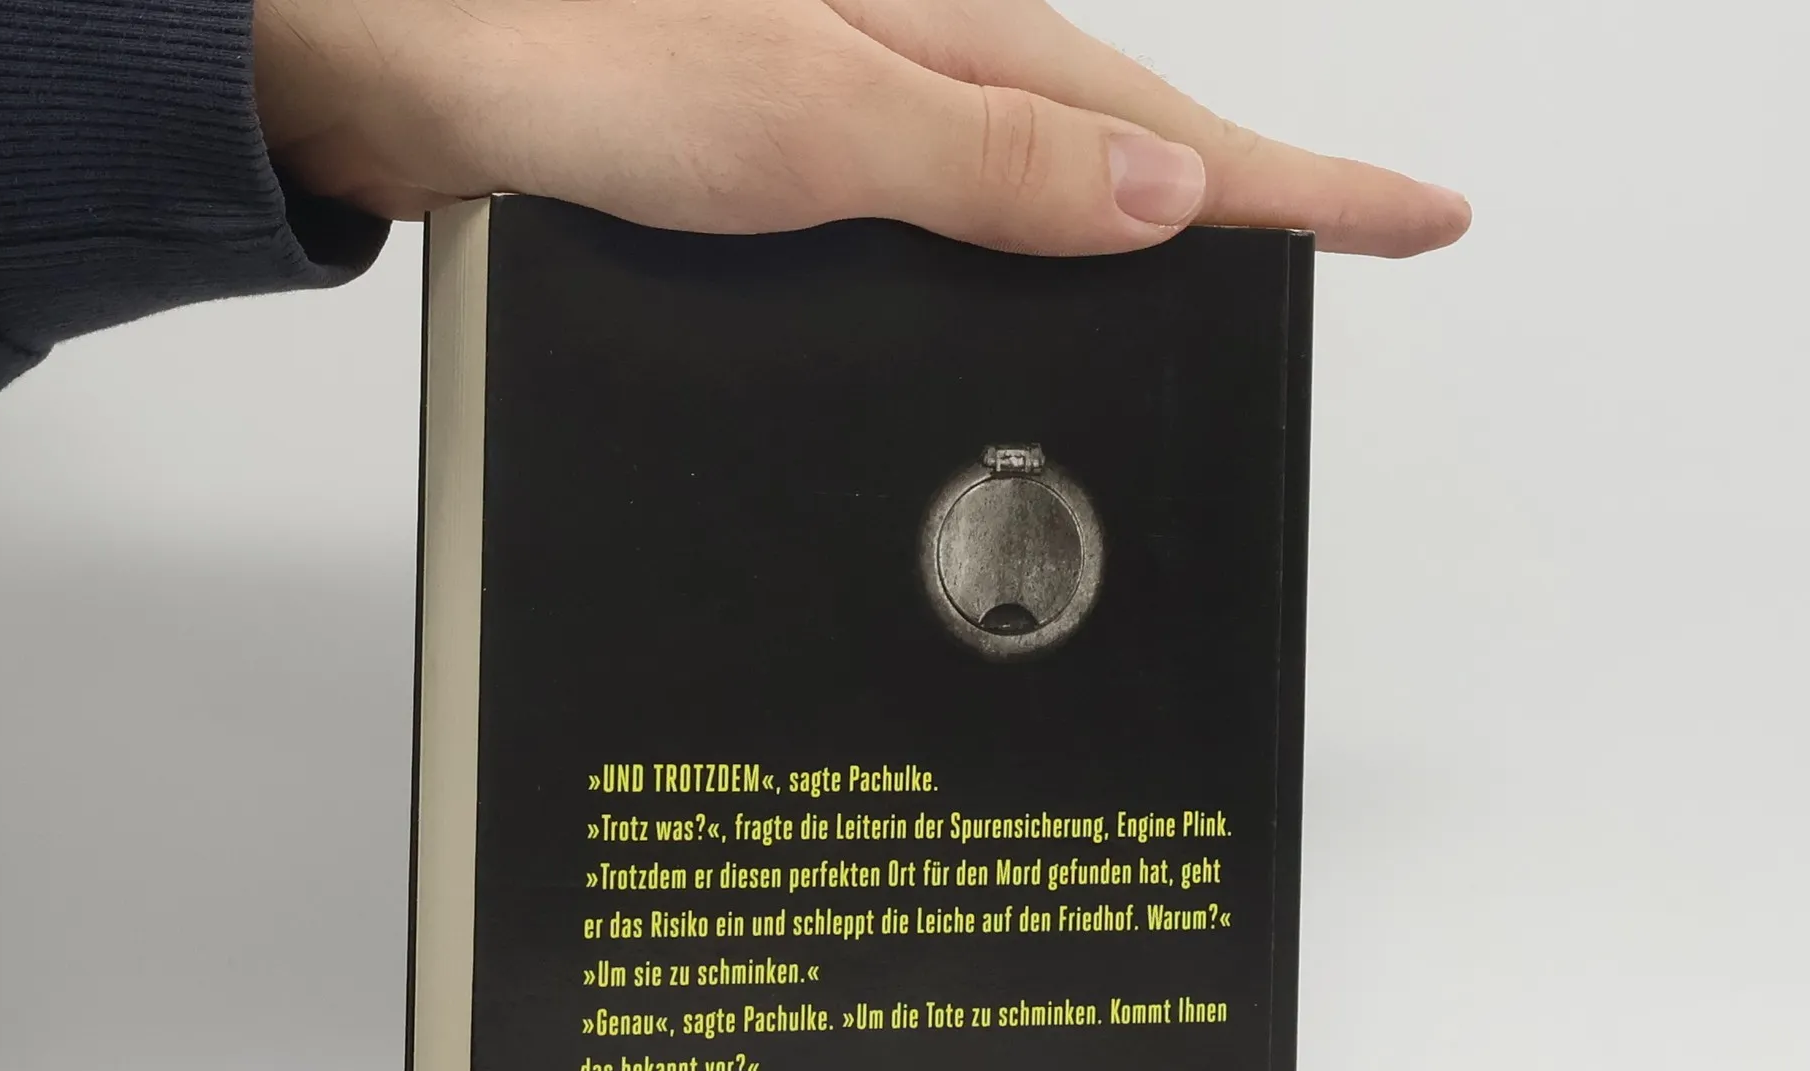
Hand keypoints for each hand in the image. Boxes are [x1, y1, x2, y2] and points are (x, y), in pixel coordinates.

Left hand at [254, 0, 1468, 257]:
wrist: (409, 68)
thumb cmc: (572, 63)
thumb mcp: (804, 120)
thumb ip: (983, 166)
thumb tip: (1155, 199)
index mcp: (951, 40)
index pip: (1173, 129)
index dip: (1307, 181)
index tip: (1422, 218)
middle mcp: (919, 57)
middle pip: (1129, 139)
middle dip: (1248, 196)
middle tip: (1356, 231)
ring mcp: (864, 98)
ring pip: (1042, 168)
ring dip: (1131, 221)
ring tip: (1227, 263)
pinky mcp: (804, 143)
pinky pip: (954, 192)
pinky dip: (1010, 237)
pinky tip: (1021, 269)